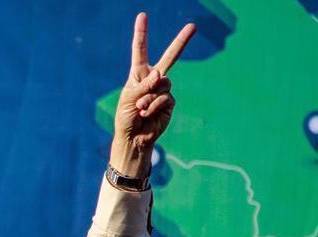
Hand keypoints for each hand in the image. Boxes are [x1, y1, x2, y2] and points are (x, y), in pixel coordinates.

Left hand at [111, 13, 195, 176]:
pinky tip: (147, 114)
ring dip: (149, 97)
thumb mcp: (128, 99)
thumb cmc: (125, 117)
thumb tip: (159, 73)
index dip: (141, 33)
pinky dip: (154, 106)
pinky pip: (165, 98)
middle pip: (170, 57)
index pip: (140, 51)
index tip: (142, 16)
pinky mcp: (170, 102)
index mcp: (138, 74)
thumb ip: (143, 85)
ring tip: (140, 109)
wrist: (134, 138)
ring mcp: (163, 90)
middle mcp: (152, 79)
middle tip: (193, 26)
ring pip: (163, 83)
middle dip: (181, 42)